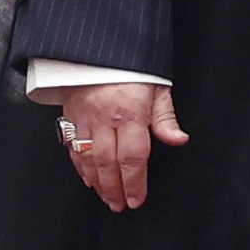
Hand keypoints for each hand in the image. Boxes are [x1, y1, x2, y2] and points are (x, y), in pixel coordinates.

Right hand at [43, 79, 186, 212]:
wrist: (97, 44)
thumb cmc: (131, 65)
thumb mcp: (157, 86)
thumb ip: (166, 117)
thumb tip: (179, 140)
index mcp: (130, 112)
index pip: (133, 156)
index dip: (135, 182)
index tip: (137, 199)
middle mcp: (105, 118)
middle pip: (109, 163)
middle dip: (115, 189)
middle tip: (121, 205)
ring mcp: (84, 117)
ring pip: (89, 159)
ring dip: (98, 183)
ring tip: (107, 198)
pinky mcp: (70, 114)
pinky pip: (73, 147)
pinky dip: (80, 166)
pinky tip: (89, 178)